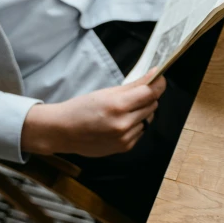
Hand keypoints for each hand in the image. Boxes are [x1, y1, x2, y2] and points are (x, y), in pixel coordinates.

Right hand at [21, 70, 166, 156]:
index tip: (159, 78)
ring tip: (124, 111)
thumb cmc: (82, 108)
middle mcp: (123, 124)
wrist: (63, 131)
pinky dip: (135, 125)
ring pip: (148, 119)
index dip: (158, 84)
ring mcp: (125, 138)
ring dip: (142, 112)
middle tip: (133, 95)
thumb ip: (134, 85)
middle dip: (147, 98)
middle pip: (152, 105)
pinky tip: (120, 123)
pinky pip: (140, 132)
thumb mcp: (106, 92)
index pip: (150, 93)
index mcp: (117, 106)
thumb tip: (155, 75)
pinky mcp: (124, 147)